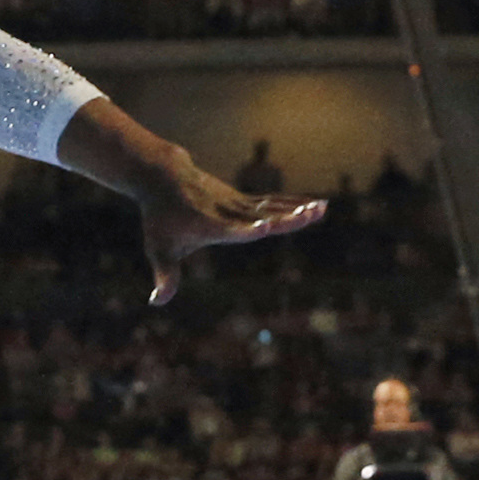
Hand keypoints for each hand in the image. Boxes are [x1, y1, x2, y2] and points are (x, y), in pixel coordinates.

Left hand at [134, 159, 324, 308]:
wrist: (162, 178)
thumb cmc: (160, 218)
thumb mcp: (158, 249)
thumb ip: (165, 276)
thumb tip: (157, 301)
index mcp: (208, 226)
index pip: (231, 230)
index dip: (246, 230)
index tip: (263, 227)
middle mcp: (227, 212)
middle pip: (261, 215)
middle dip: (285, 218)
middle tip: (309, 215)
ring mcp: (238, 203)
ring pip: (272, 207)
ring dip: (297, 209)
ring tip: (322, 209)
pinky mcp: (244, 199)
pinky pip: (273, 202)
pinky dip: (294, 204)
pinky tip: (317, 205)